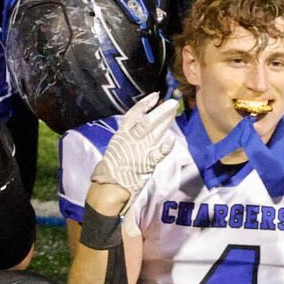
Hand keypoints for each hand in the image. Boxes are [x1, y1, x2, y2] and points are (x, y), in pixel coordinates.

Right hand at [84, 92, 179, 217]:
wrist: (109, 187)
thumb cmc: (113, 168)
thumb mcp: (117, 148)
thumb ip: (128, 138)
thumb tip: (137, 128)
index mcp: (121, 135)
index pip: (133, 115)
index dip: (144, 104)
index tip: (155, 95)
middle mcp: (130, 140)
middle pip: (146, 122)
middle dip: (160, 111)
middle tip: (173, 103)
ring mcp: (138, 152)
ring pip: (152, 133)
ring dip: (165, 122)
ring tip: (174, 112)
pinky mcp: (146, 164)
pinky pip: (157, 154)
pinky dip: (165, 147)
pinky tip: (171, 140)